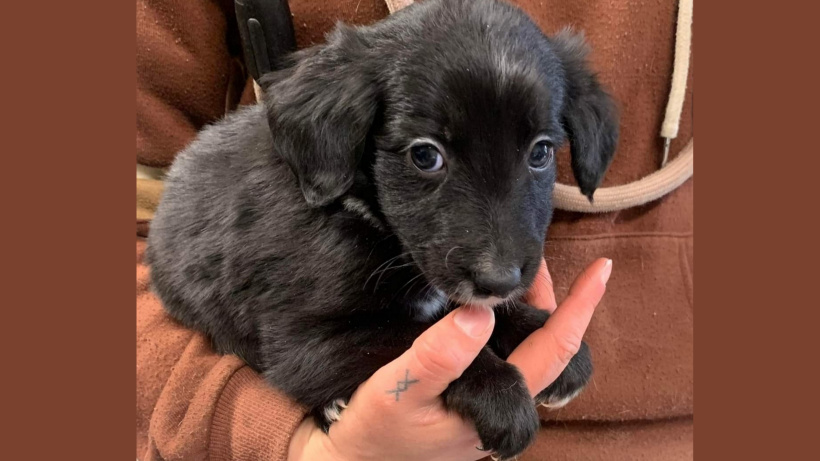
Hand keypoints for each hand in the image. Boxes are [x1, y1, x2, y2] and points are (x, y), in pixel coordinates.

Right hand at [288, 258, 611, 460]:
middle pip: (549, 346)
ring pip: (530, 351)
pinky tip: (489, 308)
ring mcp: (495, 405)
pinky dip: (509, 324)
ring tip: (515, 273)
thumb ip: (439, 356)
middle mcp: (508, 406)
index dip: (579, 307)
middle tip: (532, 256)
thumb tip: (480, 311)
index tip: (600, 269)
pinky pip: (509, 357)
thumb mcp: (398, 390)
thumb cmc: (378, 431)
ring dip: (529, 310)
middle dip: (551, 299)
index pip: (555, 349)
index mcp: (503, 404)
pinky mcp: (478, 400)